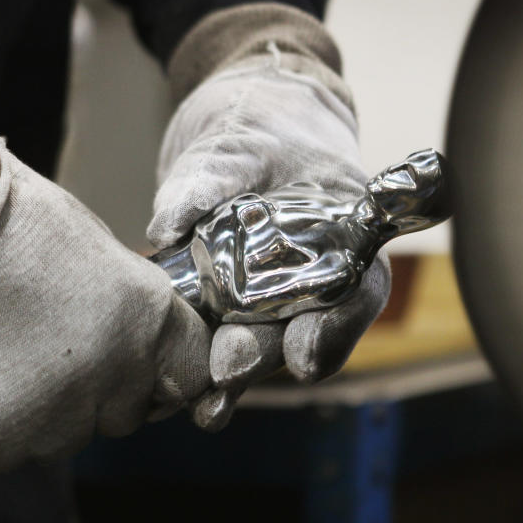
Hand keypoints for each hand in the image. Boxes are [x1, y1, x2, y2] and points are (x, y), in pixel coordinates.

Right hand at [0, 141, 210, 470]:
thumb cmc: (5, 223)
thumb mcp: (97, 247)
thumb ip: (131, 305)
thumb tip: (138, 335)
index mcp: (146, 321)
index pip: (192, 375)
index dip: (167, 371)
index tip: (144, 367)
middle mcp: (112, 379)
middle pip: (125, 413)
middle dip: (99, 392)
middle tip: (51, 348)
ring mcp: (52, 420)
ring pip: (63, 435)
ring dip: (42, 410)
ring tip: (0, 352)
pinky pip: (4, 447)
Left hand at [150, 54, 389, 429]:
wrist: (242, 116)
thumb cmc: (264, 116)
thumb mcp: (244, 133)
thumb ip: (213, 173)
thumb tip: (167, 223)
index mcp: (347, 239)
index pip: (354, 296)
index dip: (334, 330)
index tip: (304, 356)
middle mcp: (312, 277)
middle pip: (299, 330)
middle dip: (265, 356)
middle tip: (229, 370)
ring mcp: (266, 293)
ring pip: (259, 343)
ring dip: (231, 376)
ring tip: (204, 407)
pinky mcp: (223, 299)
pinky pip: (214, 333)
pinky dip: (196, 358)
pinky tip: (172, 386)